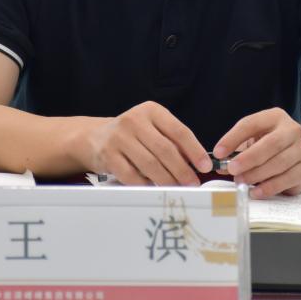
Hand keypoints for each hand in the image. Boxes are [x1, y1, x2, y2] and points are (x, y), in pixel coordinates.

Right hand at [84, 101, 211, 185]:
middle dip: (182, 170)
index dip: (195, 151)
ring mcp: (119, 138)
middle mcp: (134, 120)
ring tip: (177, 188)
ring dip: (167, 180)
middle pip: (165, 149)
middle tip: (192, 183)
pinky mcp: (108, 156)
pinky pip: (132, 176)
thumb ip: (172, 141)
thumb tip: (196, 163)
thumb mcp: (152, 128)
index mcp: (151, 111)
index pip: (179, 131)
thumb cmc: (132, 135)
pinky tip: (154, 188)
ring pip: (150, 164)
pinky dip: (145, 185)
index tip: (205, 166)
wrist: (95, 138)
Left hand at [212, 108, 300, 198]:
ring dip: (257, 174)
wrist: (297, 156)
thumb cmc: (269, 146)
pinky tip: (255, 191)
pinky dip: (269, 187)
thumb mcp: (253, 140)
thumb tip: (221, 166)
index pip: (252, 124)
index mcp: (275, 117)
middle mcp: (291, 130)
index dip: (233, 138)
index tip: (218, 153)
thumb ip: (237, 150)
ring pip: (279, 163)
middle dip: (249, 158)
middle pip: (271, 143)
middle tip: (232, 169)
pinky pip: (286, 179)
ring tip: (241, 181)